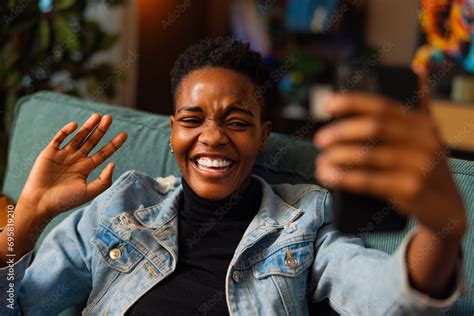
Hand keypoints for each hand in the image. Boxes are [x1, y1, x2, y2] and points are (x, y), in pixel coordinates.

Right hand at [19, 113, 127, 216]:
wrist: (41, 203)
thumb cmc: (65, 200)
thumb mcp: (89, 192)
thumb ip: (104, 180)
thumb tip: (113, 163)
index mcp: (86, 168)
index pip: (103, 153)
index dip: (114, 144)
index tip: (124, 134)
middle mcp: (76, 160)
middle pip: (92, 141)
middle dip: (101, 130)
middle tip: (109, 117)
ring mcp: (63, 155)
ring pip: (78, 137)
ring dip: (87, 126)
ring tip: (97, 116)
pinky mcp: (49, 153)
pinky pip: (59, 138)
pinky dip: (66, 131)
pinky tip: (75, 126)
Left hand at [313, 92, 465, 239]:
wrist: (448, 208)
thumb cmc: (427, 167)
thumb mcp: (428, 135)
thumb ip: (419, 105)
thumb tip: (417, 69)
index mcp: (421, 123)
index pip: (383, 105)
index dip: (353, 102)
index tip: (328, 103)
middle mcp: (423, 141)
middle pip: (373, 128)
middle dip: (341, 132)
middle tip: (320, 140)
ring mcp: (419, 166)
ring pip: (368, 156)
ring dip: (338, 158)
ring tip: (321, 162)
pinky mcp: (410, 190)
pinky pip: (369, 181)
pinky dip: (345, 178)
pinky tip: (330, 176)